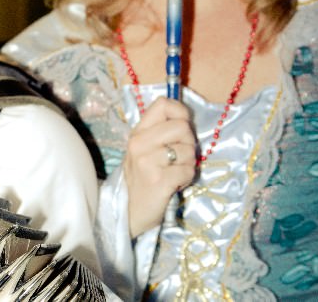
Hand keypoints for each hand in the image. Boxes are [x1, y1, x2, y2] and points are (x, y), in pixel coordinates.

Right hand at [124, 97, 196, 236]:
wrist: (129, 212)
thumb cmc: (141, 178)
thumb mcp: (143, 150)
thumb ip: (160, 133)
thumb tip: (186, 119)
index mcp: (138, 132)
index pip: (163, 104)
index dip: (180, 112)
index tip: (182, 127)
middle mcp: (140, 143)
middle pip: (181, 126)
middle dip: (189, 142)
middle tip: (179, 157)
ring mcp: (148, 162)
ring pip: (188, 150)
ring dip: (188, 163)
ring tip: (175, 172)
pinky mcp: (159, 181)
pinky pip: (188, 171)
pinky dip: (187, 178)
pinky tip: (175, 183)